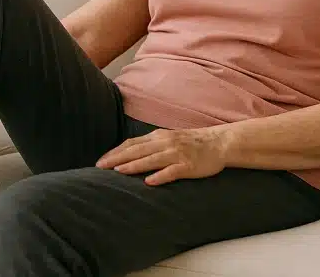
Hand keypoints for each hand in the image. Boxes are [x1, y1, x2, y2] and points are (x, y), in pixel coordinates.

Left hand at [96, 128, 226, 185]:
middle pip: (137, 150)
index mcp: (158, 137)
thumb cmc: (191, 143)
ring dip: (134, 165)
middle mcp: (165, 143)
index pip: (131, 143)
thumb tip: (129, 154)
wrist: (219, 142)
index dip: (115, 152)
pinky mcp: (188, 165)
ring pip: (151, 159)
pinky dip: (160, 176)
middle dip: (117, 158)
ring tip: (119, 172)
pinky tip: (149, 182)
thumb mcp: (168, 139)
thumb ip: (151, 145)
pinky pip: (172, 171)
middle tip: (101, 167)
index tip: (101, 160)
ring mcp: (177, 154)